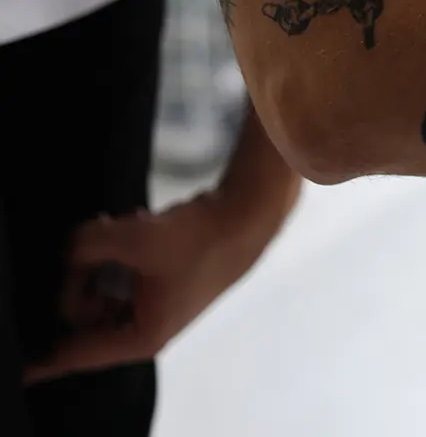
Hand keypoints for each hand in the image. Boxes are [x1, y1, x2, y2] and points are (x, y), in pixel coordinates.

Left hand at [25, 191, 283, 383]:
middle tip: (89, 248)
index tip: (16, 366)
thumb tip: (68, 251)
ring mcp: (150, 306)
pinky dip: (117, 253)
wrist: (246, 216)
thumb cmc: (200, 240)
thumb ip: (83, 246)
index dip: (40, 359)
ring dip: (100, 261)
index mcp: (139, 337)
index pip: (73, 355)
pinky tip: (133, 228)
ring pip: (97, 291)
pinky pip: (116, 275)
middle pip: (81, 316)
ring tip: (122, 232)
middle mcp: (143, 329)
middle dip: (80, 279)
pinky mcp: (157, 283)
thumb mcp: (133, 238)